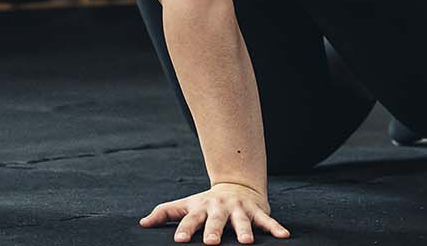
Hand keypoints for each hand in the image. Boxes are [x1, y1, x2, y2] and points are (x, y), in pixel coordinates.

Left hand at [140, 182, 288, 243]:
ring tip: (245, 242)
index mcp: (201, 208)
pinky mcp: (257, 211)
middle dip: (214, 231)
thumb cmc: (207, 202)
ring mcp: (239, 209)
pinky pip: (267, 220)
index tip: (179, 240)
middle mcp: (220, 208)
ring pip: (242, 221)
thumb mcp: (186, 204)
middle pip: (216, 220)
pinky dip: (275, 228)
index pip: (190, 219)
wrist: (237, 185)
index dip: (185, 229)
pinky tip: (283, 236)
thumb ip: (165, 213)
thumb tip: (142, 223)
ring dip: (244, 230)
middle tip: (211, 243)